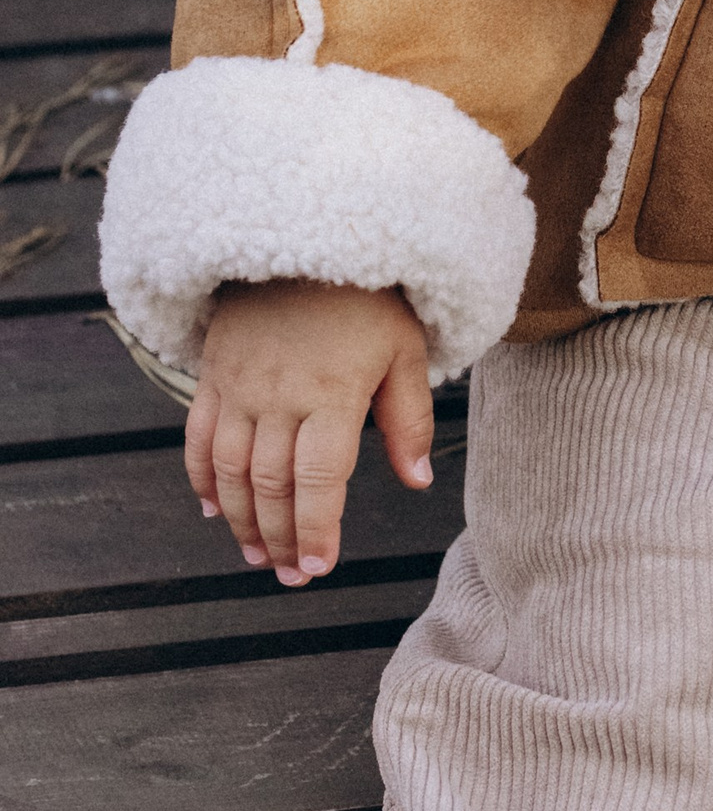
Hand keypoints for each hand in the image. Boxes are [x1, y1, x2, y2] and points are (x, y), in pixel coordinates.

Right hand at [186, 279, 433, 583]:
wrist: (309, 233)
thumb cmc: (369, 297)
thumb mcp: (406, 350)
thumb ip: (408, 419)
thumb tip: (416, 481)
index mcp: (332, 394)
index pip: (320, 479)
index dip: (318, 529)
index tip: (322, 567)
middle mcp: (278, 395)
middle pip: (271, 485)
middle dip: (282, 537)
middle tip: (293, 576)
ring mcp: (239, 385)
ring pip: (230, 470)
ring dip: (241, 520)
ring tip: (259, 555)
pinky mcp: (214, 373)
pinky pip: (198, 435)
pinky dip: (202, 477)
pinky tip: (214, 508)